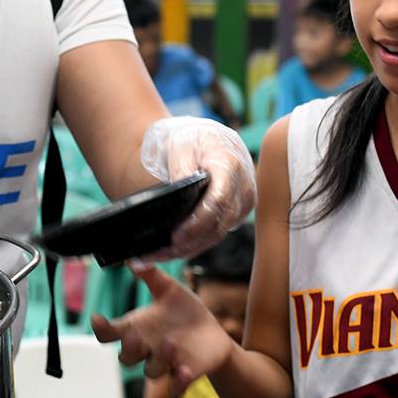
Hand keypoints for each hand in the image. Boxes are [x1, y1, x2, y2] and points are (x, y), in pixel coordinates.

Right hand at [91, 264, 234, 395]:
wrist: (212, 334)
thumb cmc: (184, 311)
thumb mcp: (168, 289)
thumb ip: (150, 275)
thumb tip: (133, 258)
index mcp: (137, 328)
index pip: (110, 334)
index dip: (101, 328)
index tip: (97, 319)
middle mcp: (146, 349)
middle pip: (125, 358)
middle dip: (128, 350)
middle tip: (135, 337)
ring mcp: (164, 363)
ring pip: (151, 372)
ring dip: (159, 359)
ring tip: (172, 343)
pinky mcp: (184, 374)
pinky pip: (175, 386)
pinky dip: (178, 381)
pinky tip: (185, 370)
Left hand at [139, 117, 255, 259]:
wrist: (210, 140)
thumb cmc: (192, 140)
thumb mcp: (181, 146)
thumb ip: (182, 168)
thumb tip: (179, 191)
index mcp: (230, 165)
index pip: (218, 201)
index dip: (197, 222)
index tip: (175, 236)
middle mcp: (243, 188)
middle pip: (217, 225)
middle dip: (187, 243)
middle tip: (156, 254)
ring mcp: (242, 204)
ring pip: (215, 235)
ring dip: (186, 249)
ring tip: (154, 257)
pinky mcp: (235, 215)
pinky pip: (214, 234)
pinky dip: (192, 244)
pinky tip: (168, 252)